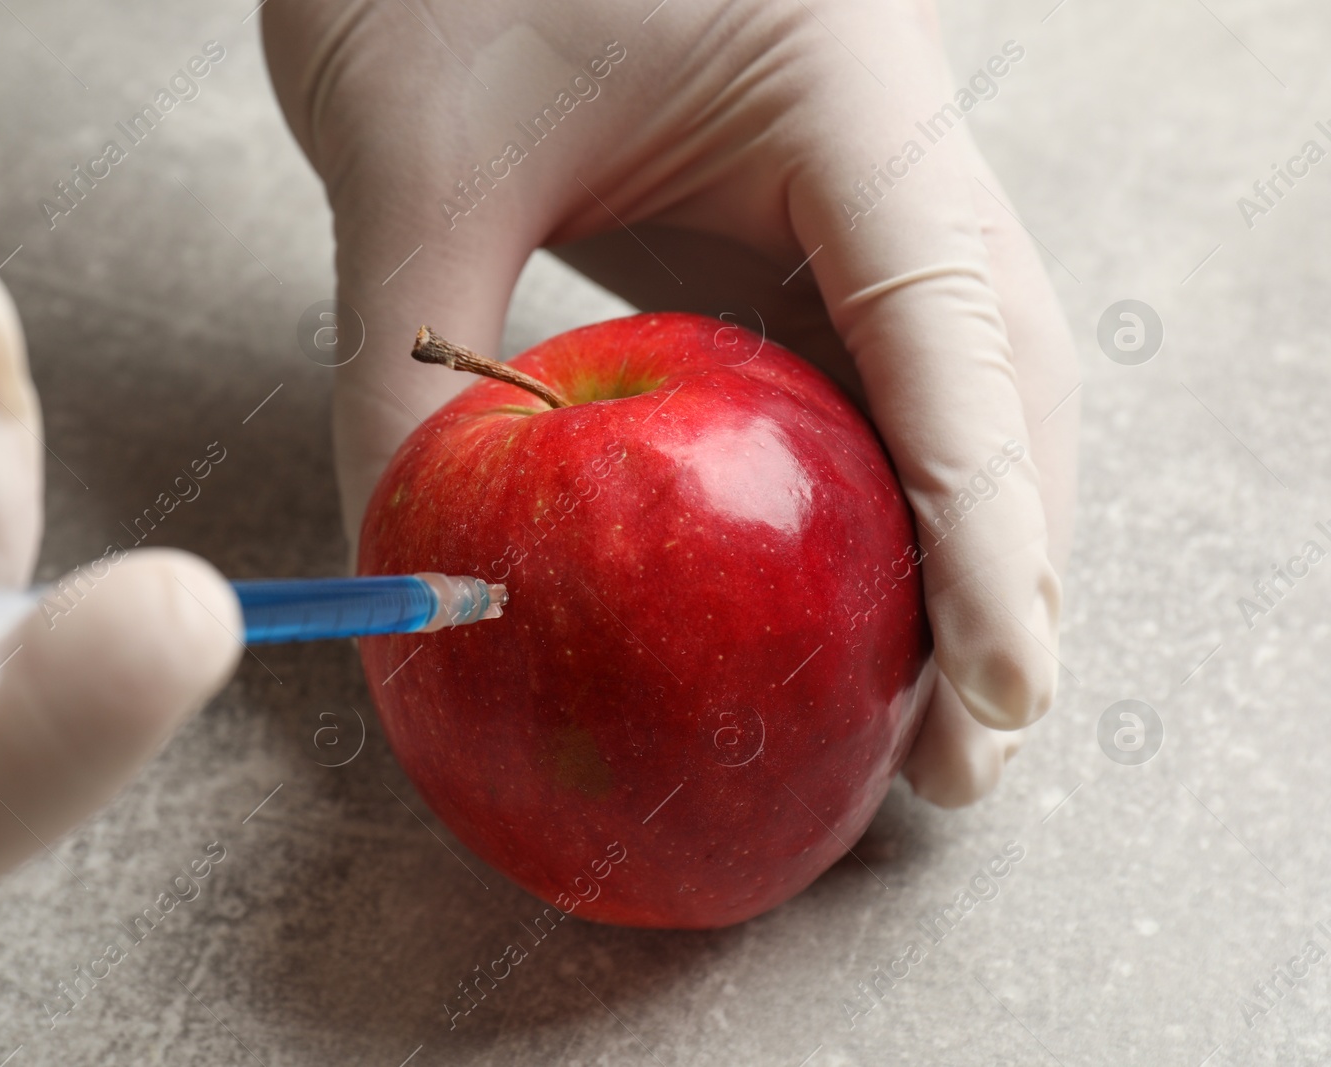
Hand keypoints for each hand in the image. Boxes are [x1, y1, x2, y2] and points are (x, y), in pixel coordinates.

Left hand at [263, 0, 1076, 804]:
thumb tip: (414, 583)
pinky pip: (853, 373)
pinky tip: (837, 597)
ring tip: (927, 703)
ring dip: (952, 545)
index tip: (997, 690)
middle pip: (998, 377)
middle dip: (1004, 566)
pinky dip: (863, 494)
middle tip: (970, 742)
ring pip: (950, 385)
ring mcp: (844, 185)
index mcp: (836, 88)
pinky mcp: (784, 224)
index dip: (988, 527)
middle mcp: (878, 141)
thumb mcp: (406, 161)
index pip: (946, 331)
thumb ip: (410, 374)